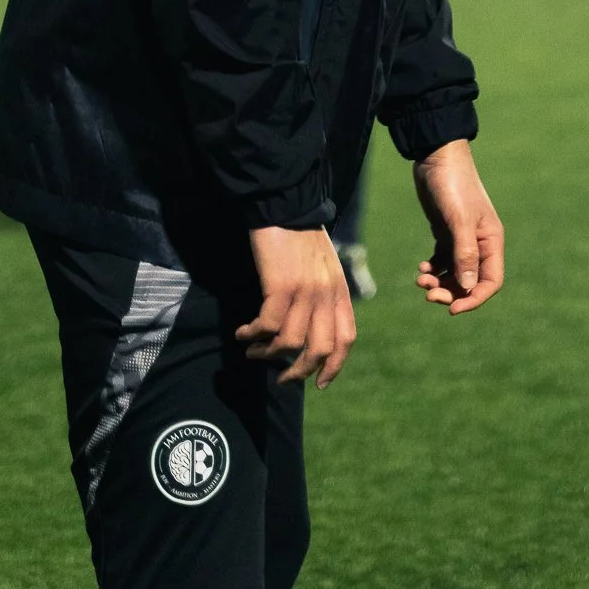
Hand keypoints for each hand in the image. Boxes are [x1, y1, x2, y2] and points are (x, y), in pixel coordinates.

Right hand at [237, 226, 356, 387]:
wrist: (285, 205)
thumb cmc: (300, 236)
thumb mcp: (324, 266)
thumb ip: (324, 295)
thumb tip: (312, 330)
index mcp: (339, 290)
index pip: (345, 339)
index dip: (334, 366)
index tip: (319, 383)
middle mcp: (326, 294)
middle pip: (320, 349)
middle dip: (299, 371)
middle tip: (280, 377)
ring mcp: (304, 291)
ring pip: (289, 343)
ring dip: (267, 354)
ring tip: (252, 351)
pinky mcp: (280, 286)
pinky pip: (267, 326)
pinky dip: (252, 335)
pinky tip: (242, 333)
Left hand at [413, 139, 503, 314]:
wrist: (436, 156)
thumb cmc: (452, 184)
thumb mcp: (458, 219)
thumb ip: (465, 253)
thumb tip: (467, 289)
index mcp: (491, 240)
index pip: (490, 281)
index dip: (474, 299)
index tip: (452, 308)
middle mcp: (480, 242)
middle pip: (470, 281)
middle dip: (451, 292)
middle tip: (429, 293)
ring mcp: (462, 238)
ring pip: (455, 273)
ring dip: (439, 281)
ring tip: (421, 278)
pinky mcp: (446, 232)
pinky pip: (443, 261)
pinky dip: (433, 269)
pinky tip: (422, 268)